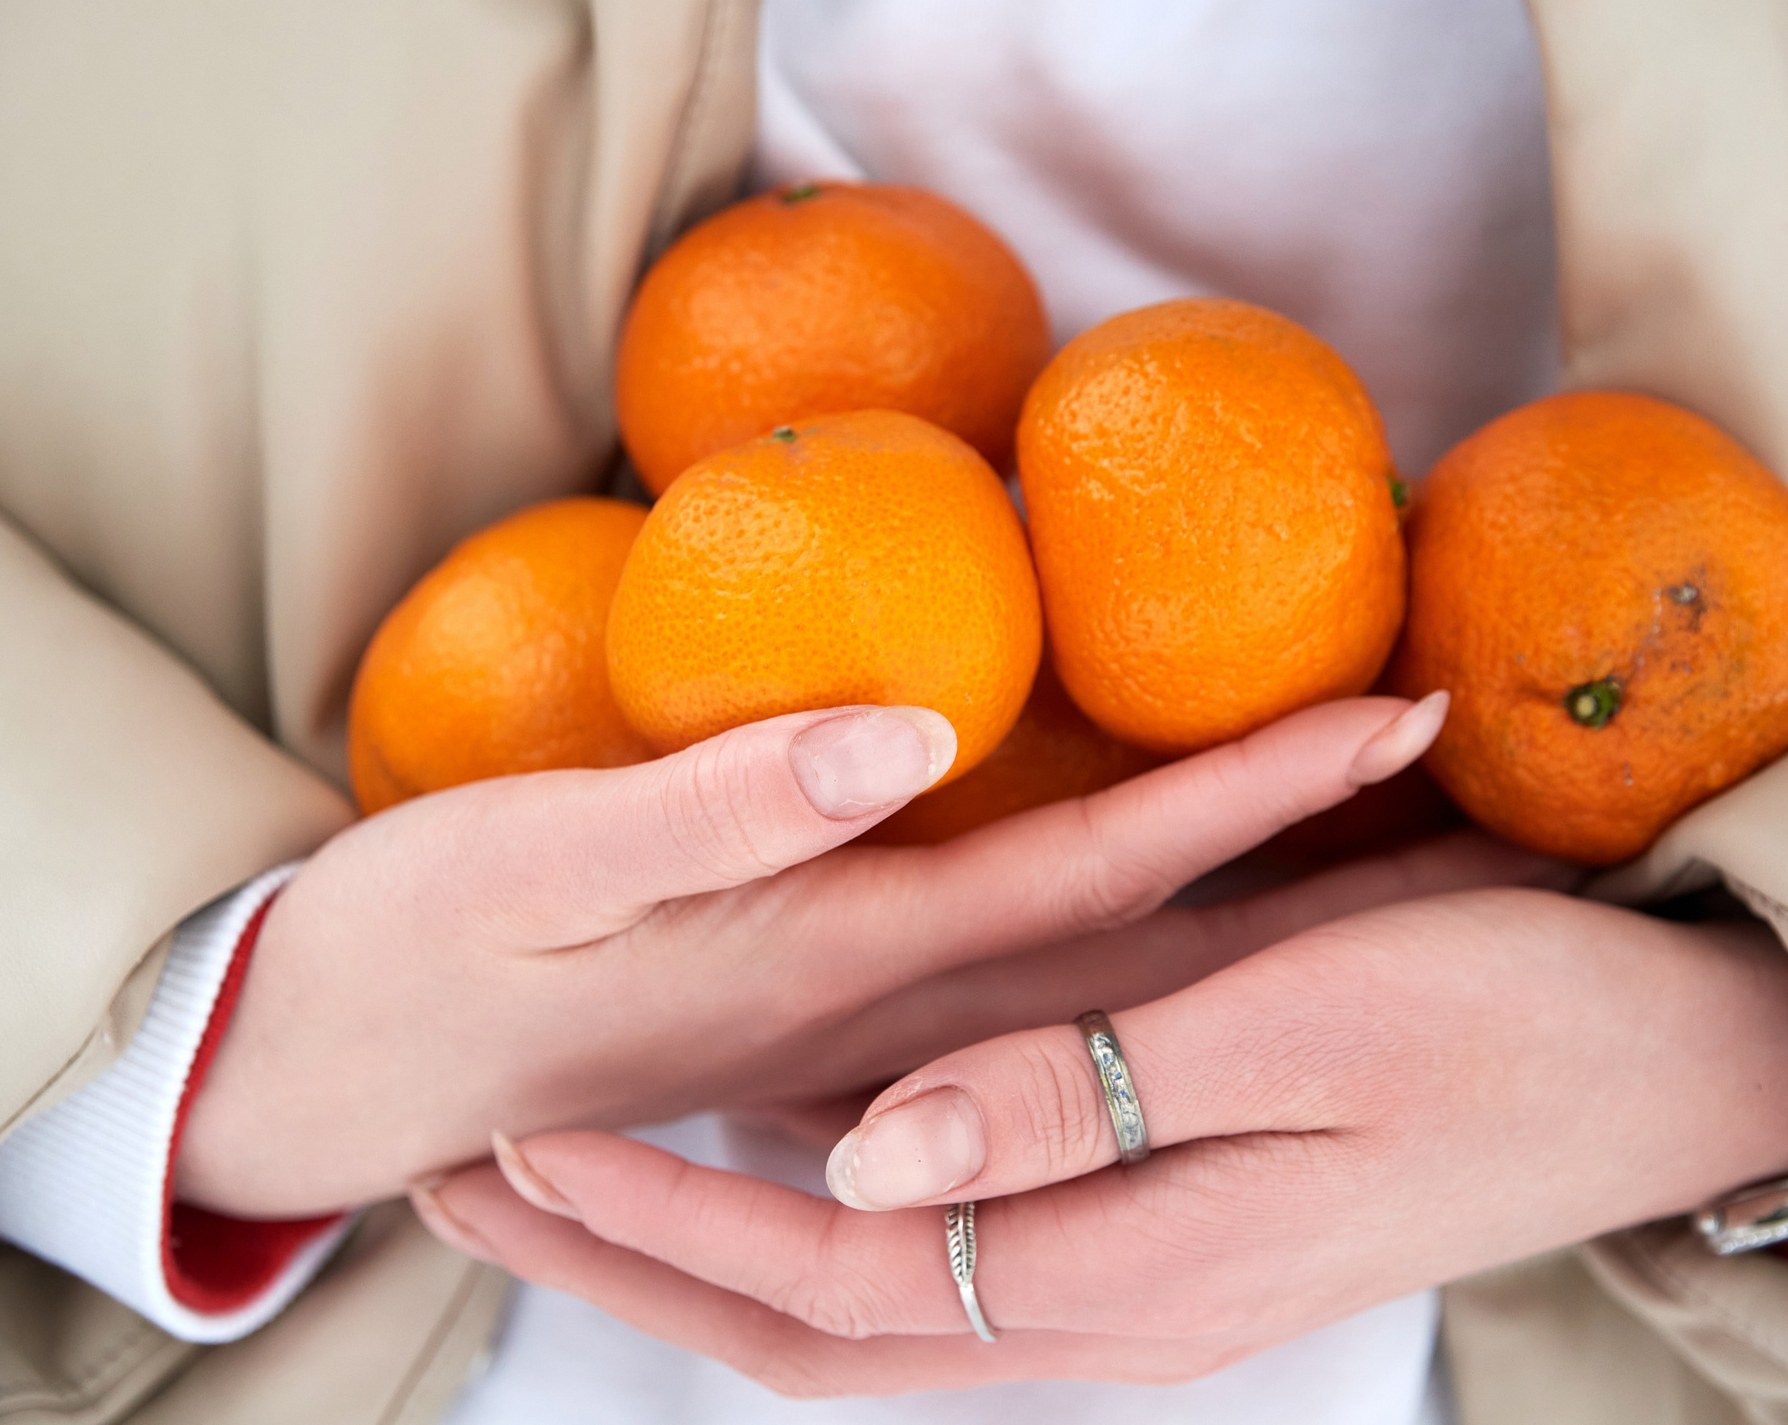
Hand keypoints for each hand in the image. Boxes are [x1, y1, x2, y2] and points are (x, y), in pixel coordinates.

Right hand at [175, 691, 1567, 1214]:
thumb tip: (916, 739)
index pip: (1100, 873)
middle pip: (1150, 943)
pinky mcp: (814, 1024)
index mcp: (840, 969)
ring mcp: (860, 1033)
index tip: (1402, 707)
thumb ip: (725, 810)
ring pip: (1103, 978)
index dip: (1255, 789)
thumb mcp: (536, 866)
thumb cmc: (412, 954)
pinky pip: (1022, 990)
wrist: (324, 1080)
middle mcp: (887, 1017)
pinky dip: (1129, 941)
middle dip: (1311, 865)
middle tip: (1462, 776)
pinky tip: (1177, 910)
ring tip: (1380, 835)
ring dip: (1247, 911)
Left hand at [416, 888, 1787, 1393]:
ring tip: (575, 1181)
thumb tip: (872, 1152)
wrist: (1681, 1070)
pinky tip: (788, 1166)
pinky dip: (838, 1232)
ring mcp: (1153, 1279)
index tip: (523, 1141)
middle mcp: (1121, 1300)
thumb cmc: (1516, 1025)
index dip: (669, 1213)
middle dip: (645, 1260)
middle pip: (827, 1325)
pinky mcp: (1180, 1231)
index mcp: (1135, 1256)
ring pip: (882, 1310)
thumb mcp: (1308, 1021)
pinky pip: (963, 1264)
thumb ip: (1082, 1091)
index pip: (840, 1263)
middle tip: (484, 1181)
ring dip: (717, 1250)